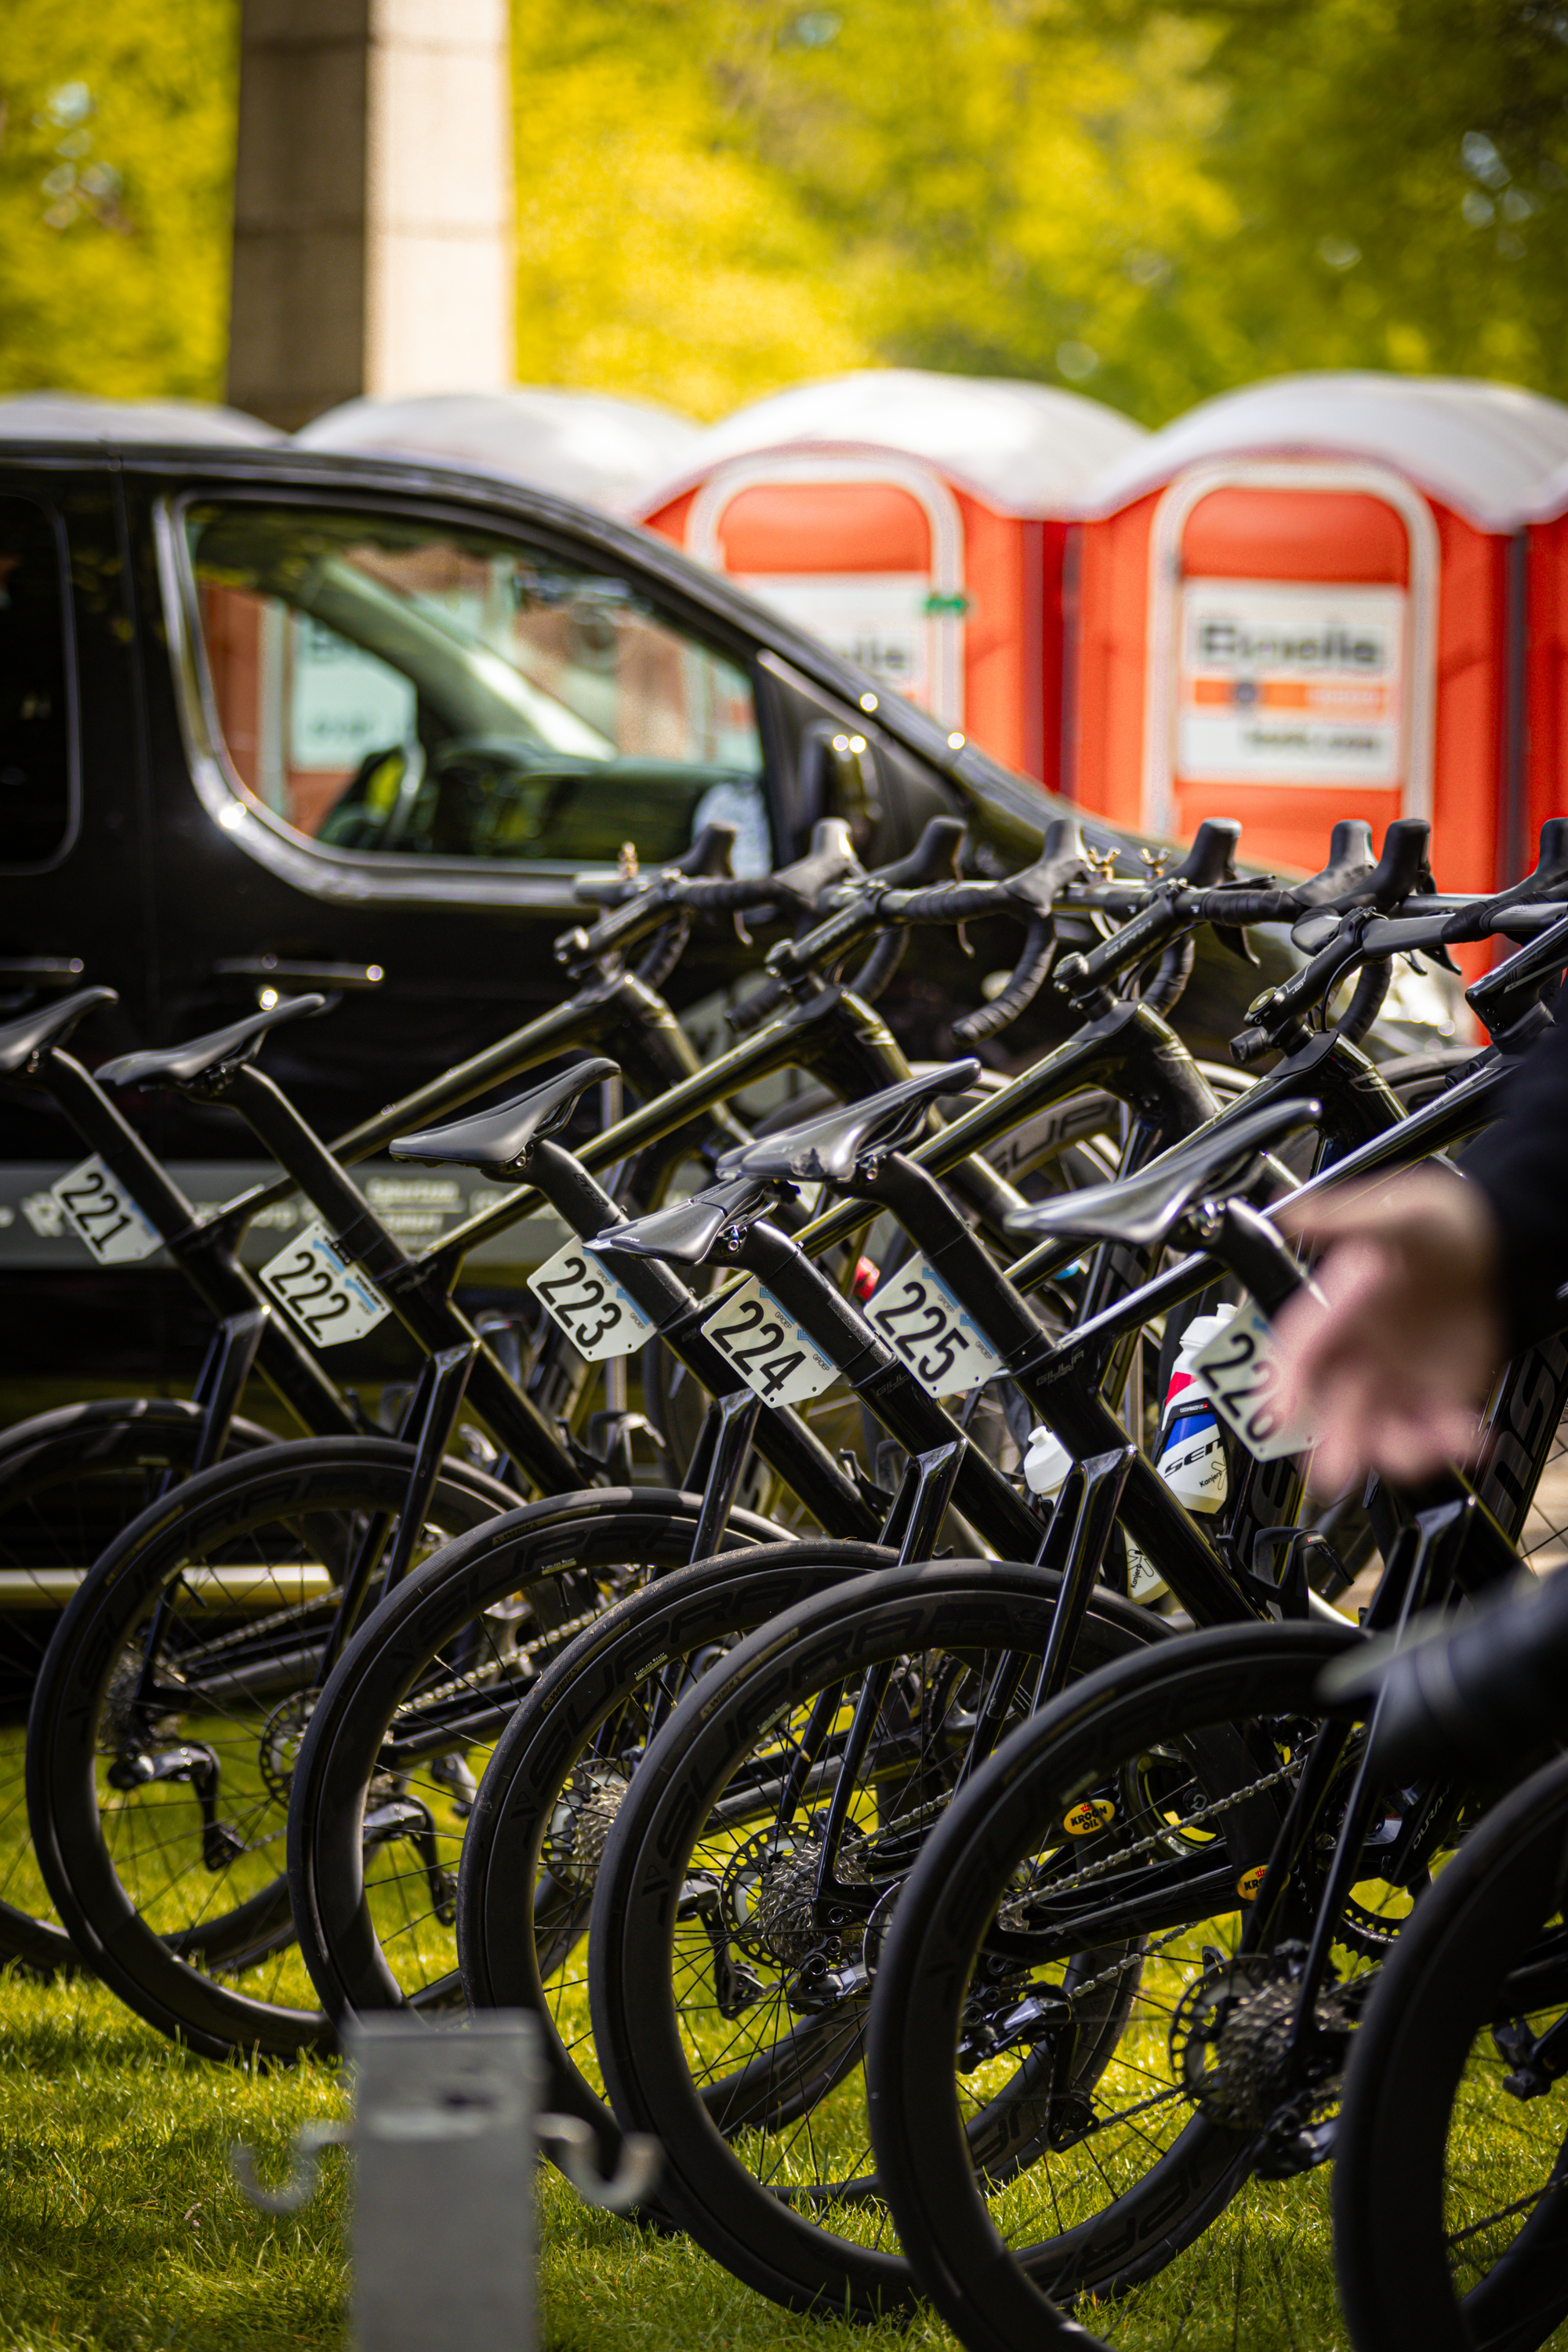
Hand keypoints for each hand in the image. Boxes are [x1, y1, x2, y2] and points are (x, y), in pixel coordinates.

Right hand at [1272, 1167, 1504, 1493]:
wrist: (1496, 1249)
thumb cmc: (1441, 1227)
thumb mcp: (1397, 1213)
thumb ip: (1347, 1218)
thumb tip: (1294, 1214)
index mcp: (1339, 1309)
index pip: (1301, 1350)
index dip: (1286, 1382)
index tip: (1279, 1412)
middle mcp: (1358, 1351)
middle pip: (1332, 1406)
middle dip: (1332, 1443)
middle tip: (1333, 1474)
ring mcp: (1393, 1379)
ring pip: (1377, 1431)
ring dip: (1397, 1453)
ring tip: (1437, 1446)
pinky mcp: (1431, 1398)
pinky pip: (1428, 1435)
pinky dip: (1445, 1446)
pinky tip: (1469, 1436)